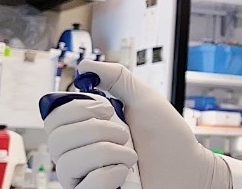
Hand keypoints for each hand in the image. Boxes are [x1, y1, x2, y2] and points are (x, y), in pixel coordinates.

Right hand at [45, 60, 231, 188]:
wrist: (186, 167)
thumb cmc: (167, 136)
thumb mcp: (143, 97)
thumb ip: (115, 78)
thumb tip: (85, 66)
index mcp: (86, 127)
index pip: (54, 117)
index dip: (78, 110)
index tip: (107, 109)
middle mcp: (79, 152)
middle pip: (57, 139)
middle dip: (98, 131)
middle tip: (124, 133)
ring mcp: (84, 176)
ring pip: (68, 163)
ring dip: (109, 153)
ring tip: (130, 155)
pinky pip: (84, 186)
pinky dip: (110, 175)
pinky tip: (124, 174)